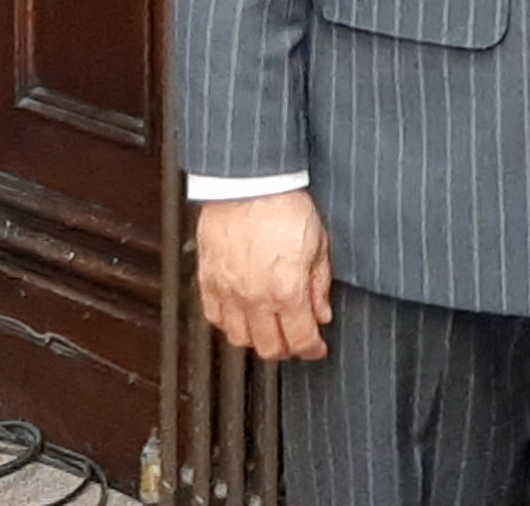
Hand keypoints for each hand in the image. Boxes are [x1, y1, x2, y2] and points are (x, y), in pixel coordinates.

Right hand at [194, 189, 332, 361]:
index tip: (317, 347)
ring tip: (268, 328)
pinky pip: (213, 316)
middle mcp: (255, 297)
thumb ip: (320, 283)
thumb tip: (321, 312)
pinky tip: (240, 313)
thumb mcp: (318, 242)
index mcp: (287, 289)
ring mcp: (228, 291)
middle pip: (269, 348)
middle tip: (295, 339)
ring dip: (256, 339)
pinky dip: (228, 322)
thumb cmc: (283, 203)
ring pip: (239, 338)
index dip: (313, 349)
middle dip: (287, 349)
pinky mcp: (208, 279)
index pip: (301, 339)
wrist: (248, 180)